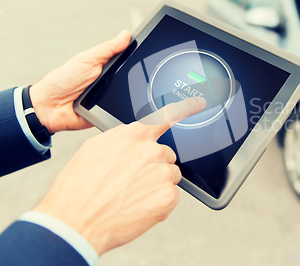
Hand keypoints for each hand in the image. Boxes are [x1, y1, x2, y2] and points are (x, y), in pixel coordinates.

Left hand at [30, 30, 130, 133]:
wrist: (50, 107)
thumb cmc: (63, 80)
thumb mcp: (87, 59)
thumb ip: (107, 49)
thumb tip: (126, 35)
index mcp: (107, 67)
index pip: (129, 61)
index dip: (139, 56)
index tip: (148, 50)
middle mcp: (112, 82)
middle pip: (133, 79)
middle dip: (135, 77)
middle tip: (129, 74)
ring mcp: (112, 99)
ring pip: (131, 97)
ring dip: (127, 95)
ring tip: (115, 90)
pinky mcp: (110, 114)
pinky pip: (122, 113)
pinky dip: (121, 110)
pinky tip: (117, 106)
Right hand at [34, 96, 206, 255]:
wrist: (76, 222)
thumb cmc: (79, 187)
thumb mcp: (95, 149)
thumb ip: (122, 140)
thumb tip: (134, 140)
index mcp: (133, 135)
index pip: (165, 117)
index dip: (184, 109)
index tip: (198, 103)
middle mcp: (152, 150)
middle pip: (165, 154)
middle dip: (154, 166)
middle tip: (131, 181)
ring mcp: (162, 174)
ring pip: (170, 176)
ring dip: (157, 184)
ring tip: (131, 195)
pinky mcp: (168, 197)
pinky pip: (171, 196)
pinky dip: (158, 203)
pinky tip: (138, 207)